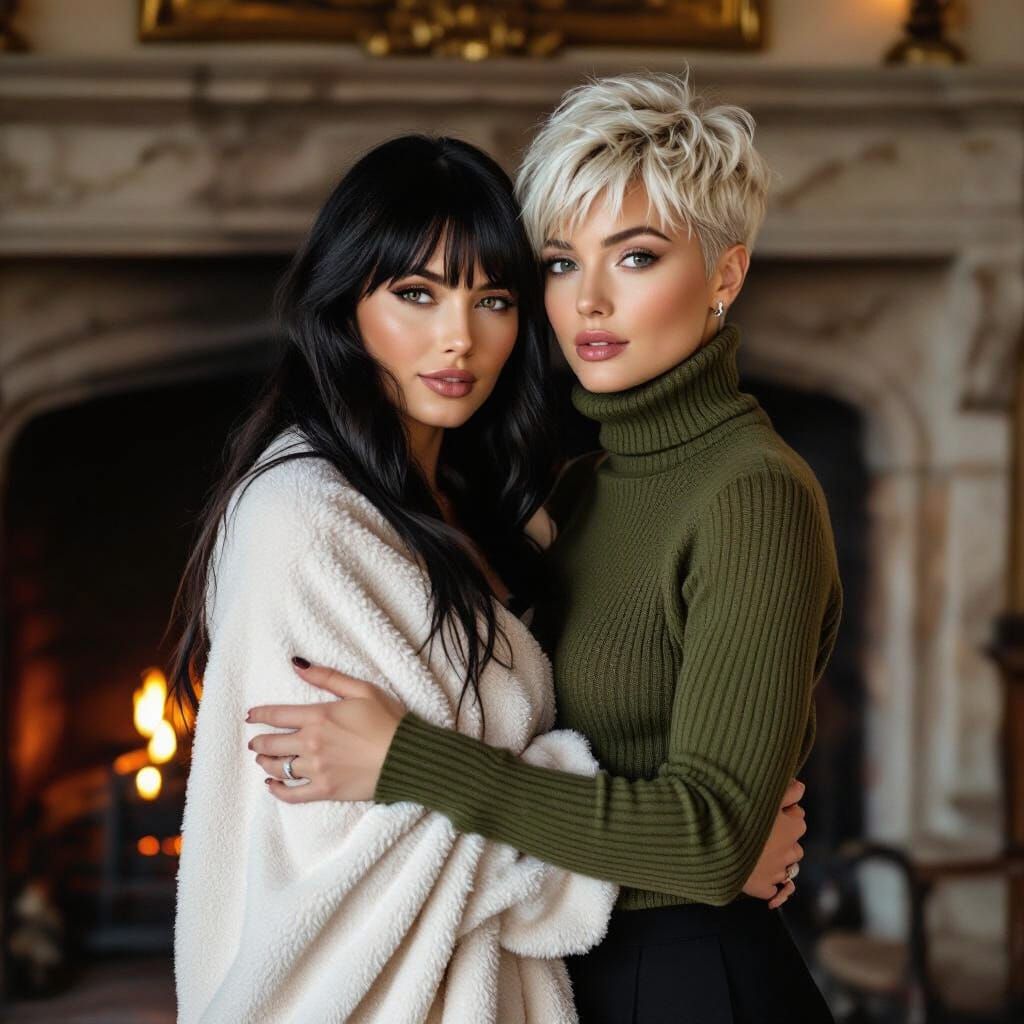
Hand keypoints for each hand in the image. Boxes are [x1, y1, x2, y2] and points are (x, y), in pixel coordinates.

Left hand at [246, 658, 406, 802]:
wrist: (405, 756)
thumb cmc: (388, 720)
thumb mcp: (362, 689)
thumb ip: (327, 677)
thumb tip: (297, 664)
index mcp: (318, 716)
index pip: (277, 715)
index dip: (259, 715)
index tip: (250, 716)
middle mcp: (311, 742)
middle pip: (271, 743)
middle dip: (259, 742)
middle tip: (255, 742)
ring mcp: (316, 768)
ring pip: (277, 768)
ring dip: (265, 763)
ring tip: (263, 761)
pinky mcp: (324, 789)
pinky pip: (292, 794)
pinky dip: (277, 791)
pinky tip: (272, 786)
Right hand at [742, 778, 806, 909]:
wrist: (712, 840)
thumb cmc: (736, 812)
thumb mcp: (762, 795)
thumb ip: (785, 791)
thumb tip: (801, 786)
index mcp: (792, 827)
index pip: (798, 817)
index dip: (784, 813)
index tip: (768, 810)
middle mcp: (788, 851)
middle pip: (794, 845)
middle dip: (782, 840)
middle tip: (761, 831)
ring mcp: (775, 871)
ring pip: (786, 868)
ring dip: (777, 861)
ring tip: (757, 852)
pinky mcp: (761, 887)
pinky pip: (772, 889)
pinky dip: (767, 883)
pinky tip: (755, 874)